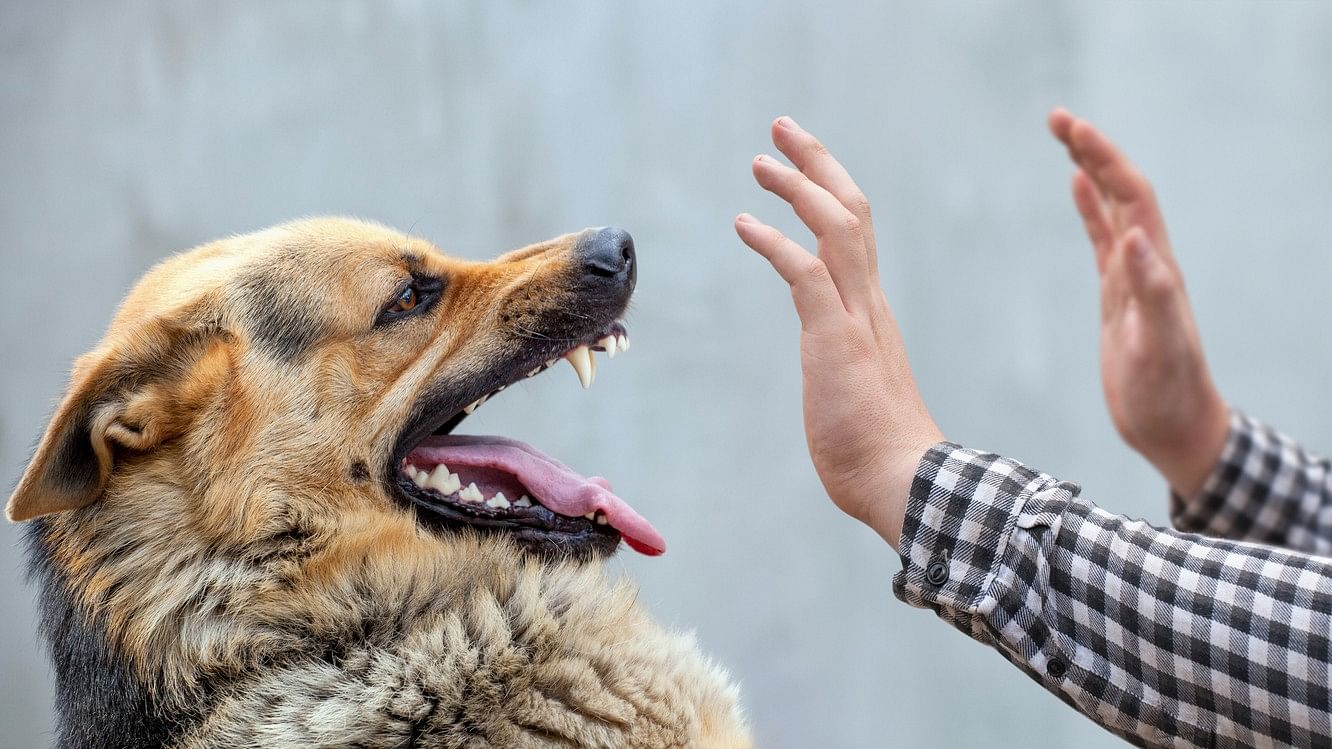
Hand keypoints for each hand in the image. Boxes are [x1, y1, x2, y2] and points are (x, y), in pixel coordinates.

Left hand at [735, 116, 942, 550]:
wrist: (905, 484)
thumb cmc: (879, 454)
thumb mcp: (854, 395)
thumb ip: (845, 372)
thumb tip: (836, 383)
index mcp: (872, 313)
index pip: (856, 235)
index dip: (829, 192)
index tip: (802, 167)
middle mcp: (869, 304)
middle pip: (852, 210)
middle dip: (817, 164)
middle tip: (783, 130)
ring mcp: (856, 319)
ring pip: (836, 227)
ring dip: (798, 186)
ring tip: (761, 161)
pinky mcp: (835, 339)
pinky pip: (805, 273)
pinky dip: (774, 241)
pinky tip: (744, 223)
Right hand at [1048, 108, 1228, 496]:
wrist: (1173, 426)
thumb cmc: (1167, 393)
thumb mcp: (1159, 346)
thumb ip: (1152, 291)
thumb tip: (1134, 235)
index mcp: (1156, 267)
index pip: (1131, 197)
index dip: (1104, 159)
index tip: (1072, 130)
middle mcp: (1147, 262)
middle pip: (1121, 190)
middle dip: (1092, 150)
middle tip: (1056, 118)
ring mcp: (1132, 276)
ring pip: (1111, 207)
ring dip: (1090, 169)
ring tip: (1064, 136)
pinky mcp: (1118, 295)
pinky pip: (1102, 239)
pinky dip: (1089, 208)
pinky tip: (1076, 188)